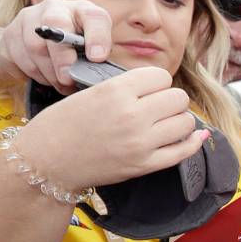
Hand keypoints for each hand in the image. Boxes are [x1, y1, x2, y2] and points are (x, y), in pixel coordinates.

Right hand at [0, 0, 113, 92]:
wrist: (34, 45)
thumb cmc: (73, 49)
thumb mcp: (90, 49)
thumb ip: (95, 58)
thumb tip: (96, 76)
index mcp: (83, 10)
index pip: (93, 16)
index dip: (97, 37)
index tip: (97, 58)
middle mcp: (55, 8)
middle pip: (55, 24)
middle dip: (62, 57)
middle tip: (68, 78)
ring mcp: (29, 17)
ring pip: (35, 46)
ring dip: (49, 72)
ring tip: (61, 83)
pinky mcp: (10, 32)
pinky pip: (21, 57)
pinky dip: (35, 73)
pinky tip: (46, 77)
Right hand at [16, 66, 207, 191]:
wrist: (46, 162)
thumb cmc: (63, 125)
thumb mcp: (90, 92)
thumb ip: (125, 88)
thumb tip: (160, 86)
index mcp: (115, 91)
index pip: (161, 76)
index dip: (156, 82)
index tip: (149, 89)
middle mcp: (132, 115)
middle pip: (179, 97)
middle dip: (170, 99)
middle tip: (158, 106)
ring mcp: (141, 142)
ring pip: (186, 122)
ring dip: (179, 120)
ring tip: (165, 122)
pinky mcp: (145, 165)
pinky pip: (184, 151)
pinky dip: (192, 142)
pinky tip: (193, 135)